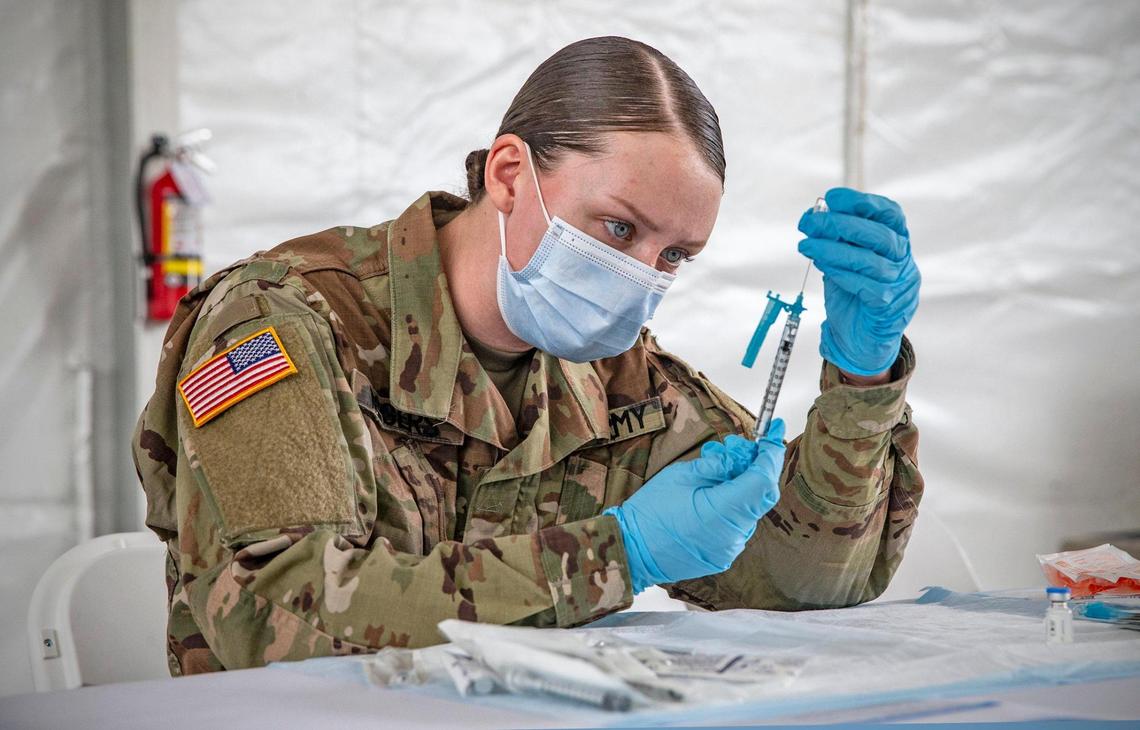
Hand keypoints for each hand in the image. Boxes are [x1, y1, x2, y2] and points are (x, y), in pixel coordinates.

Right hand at [604, 421, 785, 593]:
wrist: (631, 552)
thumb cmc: (650, 513)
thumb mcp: (682, 476)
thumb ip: (717, 465)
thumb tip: (739, 457)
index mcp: (724, 511)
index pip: (763, 478)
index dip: (771, 452)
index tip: (775, 431)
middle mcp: (734, 534)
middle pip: (760, 493)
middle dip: (753, 464)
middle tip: (734, 446)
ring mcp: (730, 548)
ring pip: (749, 507)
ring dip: (739, 483)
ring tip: (714, 465)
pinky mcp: (723, 554)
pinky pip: (736, 523)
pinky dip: (731, 502)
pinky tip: (711, 490)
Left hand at [797, 188, 920, 375]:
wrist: (860, 339)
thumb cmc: (854, 293)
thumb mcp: (843, 260)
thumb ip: (836, 239)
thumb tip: (814, 216)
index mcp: (896, 242)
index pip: (890, 214)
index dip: (863, 202)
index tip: (833, 197)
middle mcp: (903, 261)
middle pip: (881, 235)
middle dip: (843, 224)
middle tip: (812, 222)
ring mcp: (900, 285)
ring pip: (869, 261)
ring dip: (833, 249)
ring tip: (806, 245)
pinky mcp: (887, 307)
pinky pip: (865, 286)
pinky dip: (840, 272)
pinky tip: (821, 264)